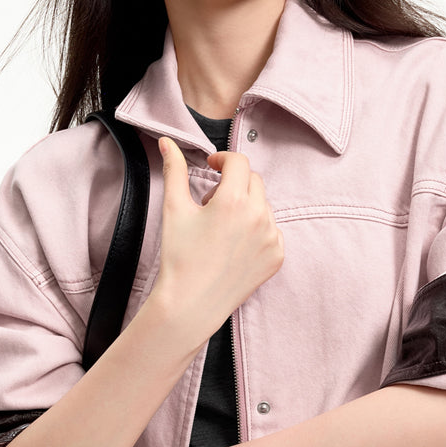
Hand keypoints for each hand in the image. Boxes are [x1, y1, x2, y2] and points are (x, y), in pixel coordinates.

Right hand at [149, 136, 283, 334]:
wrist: (191, 303)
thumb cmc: (180, 257)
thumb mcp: (175, 209)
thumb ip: (175, 171)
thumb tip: (168, 142)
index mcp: (234, 200)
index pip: (238, 162)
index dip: (223, 160)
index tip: (213, 167)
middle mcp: (259, 216)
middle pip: (253, 181)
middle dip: (233, 183)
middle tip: (211, 204)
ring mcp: (272, 238)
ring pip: (263, 205)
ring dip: (246, 206)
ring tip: (221, 228)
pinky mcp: (278, 256)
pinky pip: (272, 230)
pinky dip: (257, 230)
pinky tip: (234, 245)